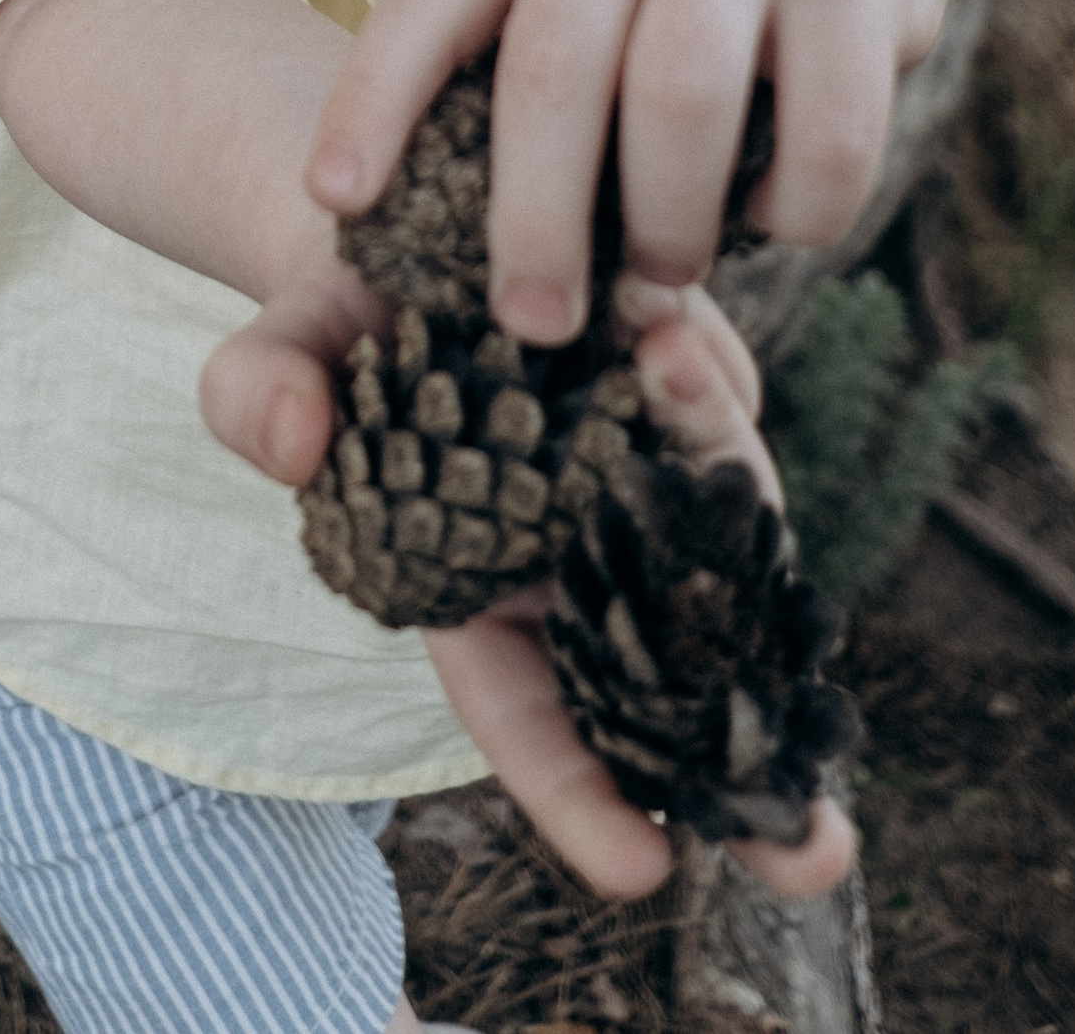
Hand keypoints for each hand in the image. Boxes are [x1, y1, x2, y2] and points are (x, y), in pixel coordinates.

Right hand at [202, 271, 853, 901]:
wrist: (416, 204)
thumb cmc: (340, 312)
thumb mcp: (281, 345)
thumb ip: (256, 392)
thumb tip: (290, 445)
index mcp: (470, 586)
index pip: (527, 715)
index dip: (578, 794)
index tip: (643, 869)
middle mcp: (574, 553)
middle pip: (662, 685)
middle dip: (742, 773)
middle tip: (818, 855)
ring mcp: (642, 483)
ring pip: (721, 570)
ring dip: (773, 612)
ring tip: (813, 664)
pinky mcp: (684, 399)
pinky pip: (714, 424)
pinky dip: (712, 407)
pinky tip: (686, 357)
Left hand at [304, 0, 948, 348]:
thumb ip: (517, 62)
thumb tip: (454, 243)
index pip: (425, 2)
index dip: (372, 102)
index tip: (334, 201)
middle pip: (553, 75)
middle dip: (535, 223)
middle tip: (531, 325)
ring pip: (679, 109)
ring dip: (668, 225)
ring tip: (664, 272)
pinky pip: (819, 139)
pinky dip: (792, 212)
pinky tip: (775, 215)